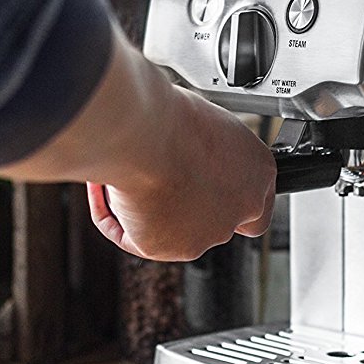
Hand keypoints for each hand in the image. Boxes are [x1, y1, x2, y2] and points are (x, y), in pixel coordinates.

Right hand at [86, 88, 274, 260]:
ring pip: (171, 228)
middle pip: (211, 217)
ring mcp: (208, 232)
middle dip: (180, 201)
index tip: (197, 182)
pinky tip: (105, 188)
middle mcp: (240, 207)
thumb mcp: (199, 123)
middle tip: (153, 174)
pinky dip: (115, 215)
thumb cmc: (172, 116)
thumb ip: (201, 150)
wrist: (146, 134)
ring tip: (124, 172)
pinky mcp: (170, 248)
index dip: (221, 193)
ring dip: (147, 207)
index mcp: (259, 171)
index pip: (256, 201)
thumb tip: (181, 155)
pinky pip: (136, 236)